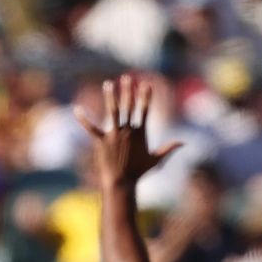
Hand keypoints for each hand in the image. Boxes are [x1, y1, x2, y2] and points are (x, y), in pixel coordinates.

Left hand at [74, 74, 183, 188]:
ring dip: (110, 96)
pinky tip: (77, 109)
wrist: (122, 183)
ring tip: (108, 84)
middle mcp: (127, 131)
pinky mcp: (101, 142)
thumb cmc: (139, 173)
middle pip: (128, 106)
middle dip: (128, 90)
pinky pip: (91, 128)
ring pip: (112, 111)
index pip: (144, 110)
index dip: (145, 96)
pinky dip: (83, 119)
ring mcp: (114, 135)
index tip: (146, 84)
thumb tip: (184, 142)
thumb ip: (169, 149)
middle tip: (127, 77)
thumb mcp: (156, 160)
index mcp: (140, 133)